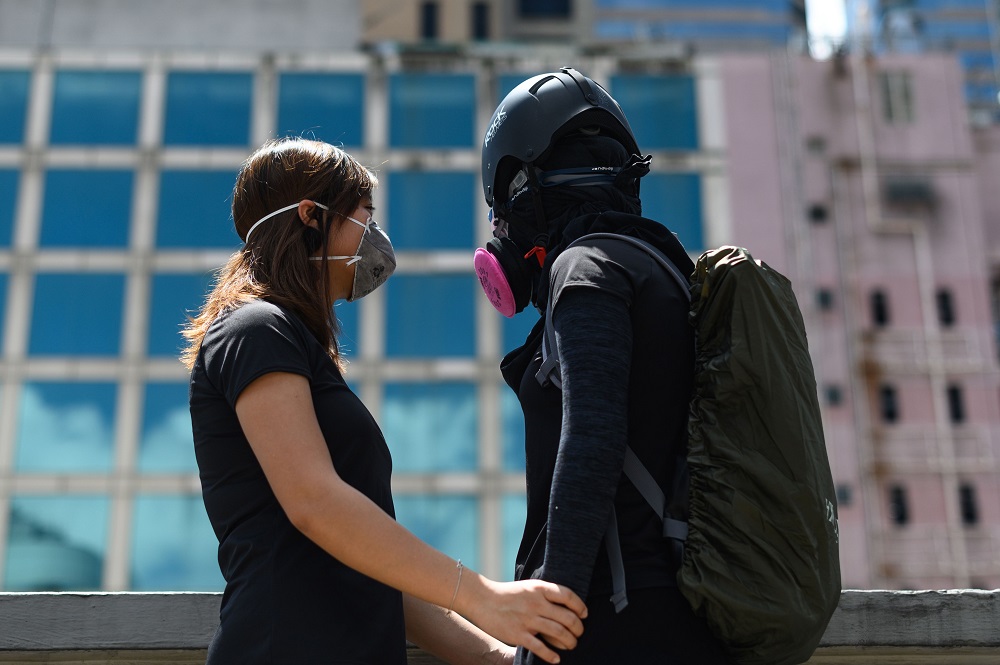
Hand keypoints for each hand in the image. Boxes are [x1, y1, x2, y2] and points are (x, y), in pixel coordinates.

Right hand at [464, 578, 586, 663]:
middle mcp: (535, 603)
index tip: (584, 614)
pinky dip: (551, 655)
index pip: (568, 596)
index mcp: (539, 589)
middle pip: (567, 617)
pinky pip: (540, 648)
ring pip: (558, 633)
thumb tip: (567, 606)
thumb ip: (545, 594)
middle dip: (578, 629)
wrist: (482, 600)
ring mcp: (527, 619)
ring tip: (571, 645)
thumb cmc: (508, 594)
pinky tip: (556, 659)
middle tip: (579, 633)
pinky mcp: (518, 634)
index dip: (580, 606)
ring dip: (569, 642)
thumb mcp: (529, 587)